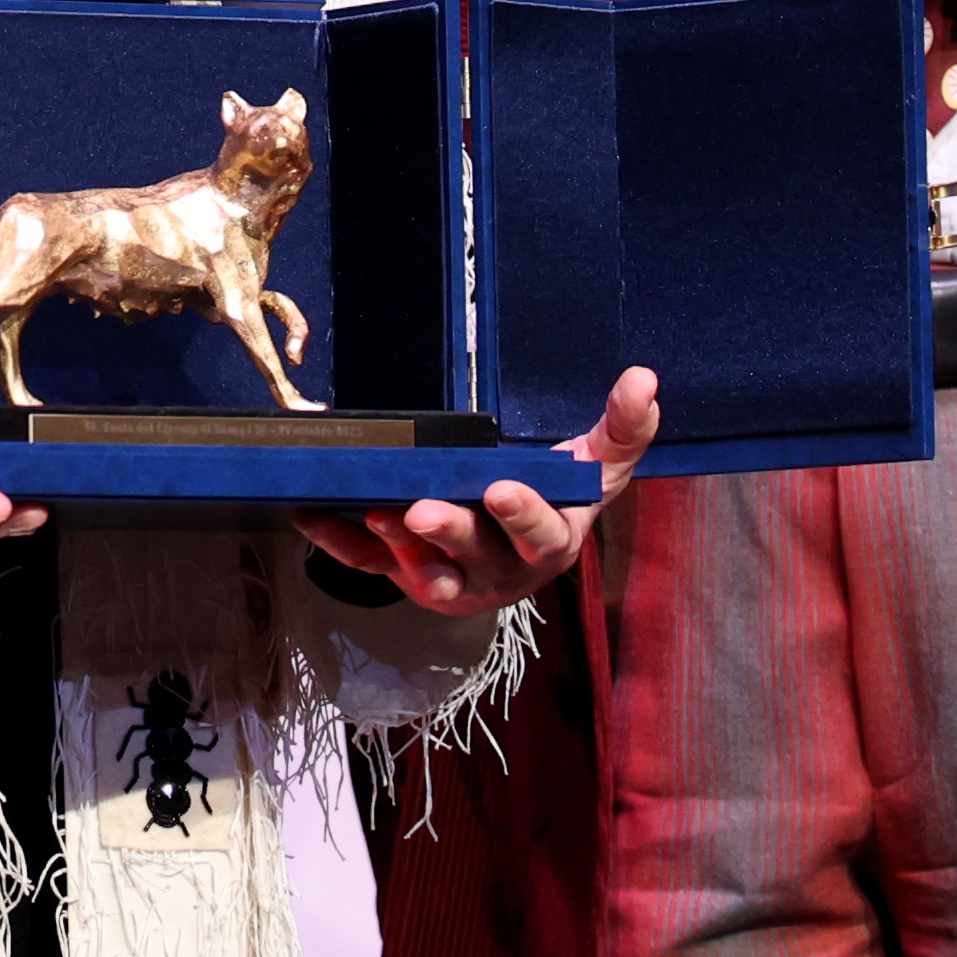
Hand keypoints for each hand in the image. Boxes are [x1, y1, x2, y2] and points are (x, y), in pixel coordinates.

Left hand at [296, 368, 660, 613]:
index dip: (523, 516)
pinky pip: (369, 565)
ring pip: (424, 573)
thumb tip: (645, 378)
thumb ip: (623, 427)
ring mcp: (451, 578)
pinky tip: (311, 515)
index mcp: (550, 542)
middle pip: (476, 558)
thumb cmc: (559, 499)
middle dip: (450, 534)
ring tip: (376, 513)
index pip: (541, 536)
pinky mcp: (406, 575)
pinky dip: (339, 543)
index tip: (502, 488)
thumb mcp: (597, 466)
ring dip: (398, 547)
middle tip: (423, 510)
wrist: (517, 548)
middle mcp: (501, 571)